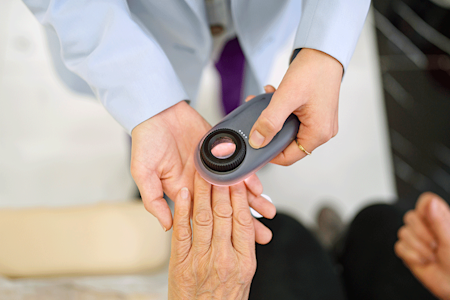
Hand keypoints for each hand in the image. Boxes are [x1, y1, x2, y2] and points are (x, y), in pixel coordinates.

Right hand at [130, 101, 274, 242]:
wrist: (159, 112)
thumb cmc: (146, 141)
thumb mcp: (143, 173)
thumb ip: (153, 200)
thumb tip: (167, 227)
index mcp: (184, 192)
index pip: (205, 217)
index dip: (220, 232)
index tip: (237, 247)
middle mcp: (201, 184)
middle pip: (226, 207)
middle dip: (245, 222)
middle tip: (263, 236)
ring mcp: (213, 168)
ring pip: (236, 190)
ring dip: (252, 202)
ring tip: (268, 214)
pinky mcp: (221, 151)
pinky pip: (238, 167)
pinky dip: (248, 177)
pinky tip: (259, 189)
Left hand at [168, 173, 255, 298]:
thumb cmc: (226, 299)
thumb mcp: (245, 274)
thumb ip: (245, 247)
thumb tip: (247, 222)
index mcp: (244, 260)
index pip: (243, 220)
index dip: (241, 197)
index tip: (239, 179)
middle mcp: (224, 258)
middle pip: (224, 214)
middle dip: (222, 187)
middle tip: (220, 167)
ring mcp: (200, 259)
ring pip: (204, 218)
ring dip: (203, 192)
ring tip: (203, 172)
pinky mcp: (180, 262)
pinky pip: (182, 232)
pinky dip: (182, 210)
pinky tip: (184, 193)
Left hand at [248, 48, 342, 164]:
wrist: (324, 51)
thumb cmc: (313, 71)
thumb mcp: (286, 97)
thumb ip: (270, 121)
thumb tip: (257, 141)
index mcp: (318, 134)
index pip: (288, 157)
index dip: (268, 153)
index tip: (254, 144)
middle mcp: (322, 131)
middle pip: (287, 143)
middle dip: (268, 130)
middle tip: (256, 117)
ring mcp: (319, 122)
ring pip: (287, 129)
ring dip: (272, 117)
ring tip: (262, 101)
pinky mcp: (315, 113)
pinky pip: (293, 118)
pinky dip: (281, 110)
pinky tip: (272, 95)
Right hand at [395, 192, 449, 298]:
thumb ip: (439, 220)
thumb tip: (430, 202)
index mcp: (441, 218)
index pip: (426, 201)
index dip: (425, 210)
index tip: (432, 223)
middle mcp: (427, 226)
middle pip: (410, 217)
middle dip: (421, 235)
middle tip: (435, 245)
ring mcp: (417, 239)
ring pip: (402, 233)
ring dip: (418, 248)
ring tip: (432, 256)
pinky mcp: (408, 251)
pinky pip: (399, 247)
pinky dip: (411, 256)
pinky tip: (423, 261)